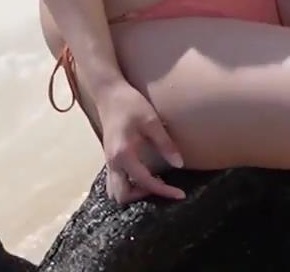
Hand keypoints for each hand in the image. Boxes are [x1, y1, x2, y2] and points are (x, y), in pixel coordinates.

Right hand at [96, 80, 186, 203]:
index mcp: (124, 154)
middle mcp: (113, 162)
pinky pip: (115, 181)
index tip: (180, 194)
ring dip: (133, 193)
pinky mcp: (109, 158)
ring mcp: (109, 161)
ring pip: (116, 191)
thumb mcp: (151, 121)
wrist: (109, 92)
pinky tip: (143, 175)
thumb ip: (165, 144)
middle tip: (162, 187)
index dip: (164, 191)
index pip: (144, 181)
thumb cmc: (130, 104)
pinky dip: (128, 185)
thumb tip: (179, 164)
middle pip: (122, 196)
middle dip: (143, 196)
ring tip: (153, 183)